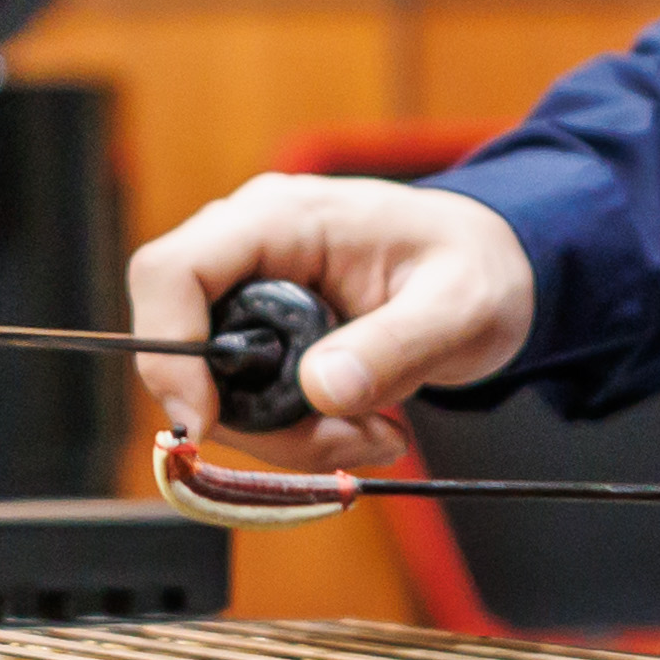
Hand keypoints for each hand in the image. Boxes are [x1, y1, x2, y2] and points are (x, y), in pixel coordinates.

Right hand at [125, 176, 534, 470]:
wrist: (491, 271)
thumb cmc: (477, 268)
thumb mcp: (460, 308)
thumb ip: (395, 346)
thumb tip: (321, 389)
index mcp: (281, 217)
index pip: (172, 272)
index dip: (168, 350)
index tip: (204, 424)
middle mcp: (247, 248)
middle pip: (185, 347)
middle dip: (255, 420)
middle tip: (347, 443)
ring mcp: (248, 292)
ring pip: (216, 390)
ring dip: (288, 436)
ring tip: (377, 435)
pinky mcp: (260, 334)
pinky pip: (246, 401)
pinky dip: (297, 432)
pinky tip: (362, 426)